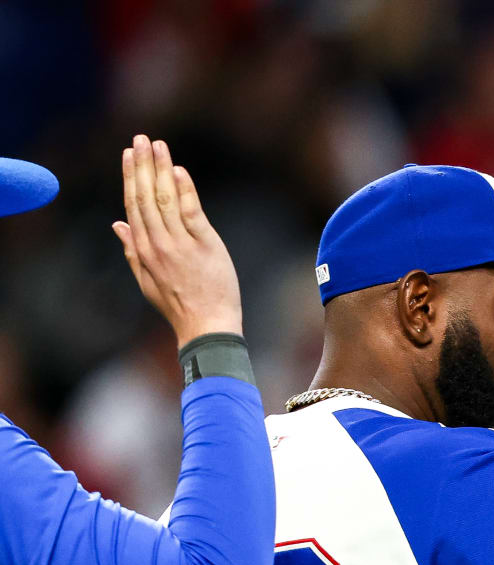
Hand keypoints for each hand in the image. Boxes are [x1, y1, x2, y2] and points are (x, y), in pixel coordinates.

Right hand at [113, 135, 242, 345]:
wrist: (206, 326)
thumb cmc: (178, 306)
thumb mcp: (146, 280)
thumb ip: (132, 250)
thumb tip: (117, 224)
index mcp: (144, 250)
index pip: (133, 205)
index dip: (130, 178)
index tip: (128, 155)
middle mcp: (159, 243)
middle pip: (146, 197)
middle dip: (142, 165)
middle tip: (140, 139)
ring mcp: (181, 244)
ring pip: (166, 199)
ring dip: (161, 169)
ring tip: (157, 145)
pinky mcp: (205, 246)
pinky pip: (192, 212)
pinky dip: (185, 189)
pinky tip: (178, 170)